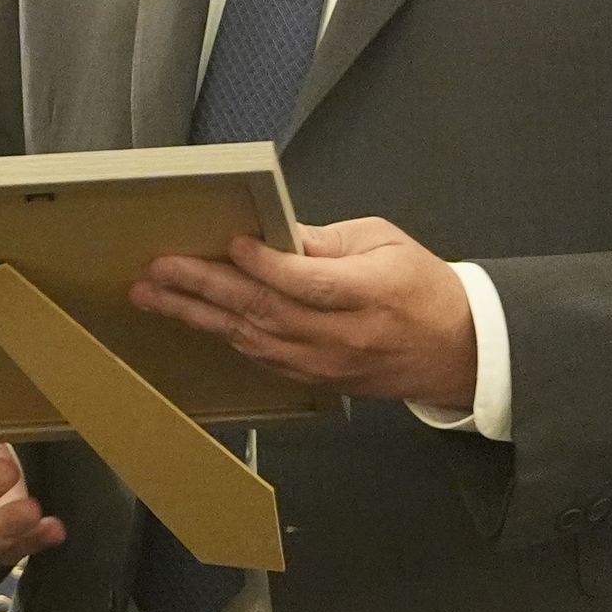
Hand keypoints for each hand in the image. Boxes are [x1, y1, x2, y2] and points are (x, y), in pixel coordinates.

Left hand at [132, 215, 476, 412]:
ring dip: (198, 314)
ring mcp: (326, 363)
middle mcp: (342, 335)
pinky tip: (192, 317)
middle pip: (264, 311)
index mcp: (369, 294)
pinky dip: (224, 334)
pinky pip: (260, 356)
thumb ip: (329, 241)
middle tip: (157, 271)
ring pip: (252, 338)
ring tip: (153, 294)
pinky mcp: (316, 378)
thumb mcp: (386, 243)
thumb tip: (276, 233)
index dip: (266, 265)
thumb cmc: (424, 288)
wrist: (458, 352)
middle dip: (204, 287)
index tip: (230, 243)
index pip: (307, 283)